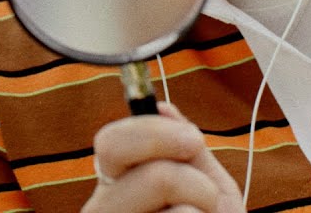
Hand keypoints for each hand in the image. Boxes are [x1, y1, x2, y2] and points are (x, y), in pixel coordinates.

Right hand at [83, 101, 244, 212]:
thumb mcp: (204, 188)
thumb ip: (186, 152)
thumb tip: (162, 107)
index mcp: (116, 185)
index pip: (110, 143)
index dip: (152, 133)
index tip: (192, 140)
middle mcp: (105, 211)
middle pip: (148, 177)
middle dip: (190, 178)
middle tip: (206, 196)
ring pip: (178, 212)